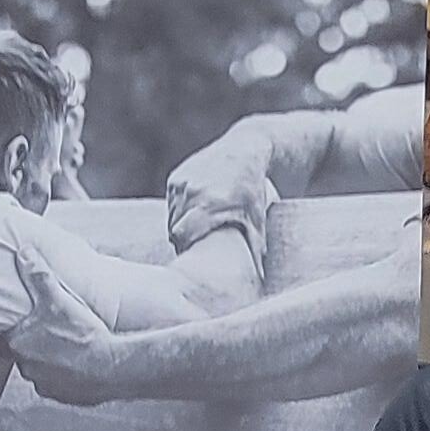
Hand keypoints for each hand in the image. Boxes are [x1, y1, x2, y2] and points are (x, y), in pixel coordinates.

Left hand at [9, 254, 124, 404]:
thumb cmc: (83, 333)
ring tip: (66, 348)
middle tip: (50, 331)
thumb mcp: (58, 298)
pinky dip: (64, 376)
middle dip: (33, 343)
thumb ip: (38, 275)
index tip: (26, 321)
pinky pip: (56, 385)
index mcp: (18, 343)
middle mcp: (25, 367)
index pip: (5, 335)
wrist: (113, 367)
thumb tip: (24, 251)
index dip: (16, 327)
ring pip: (39, 370)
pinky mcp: (61, 396)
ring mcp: (43, 384)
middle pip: (22, 353)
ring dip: (48, 361)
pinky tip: (77, 365)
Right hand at [164, 125, 277, 253]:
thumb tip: (258, 280)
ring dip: (181, 227)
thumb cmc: (254, 191)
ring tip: (196, 234)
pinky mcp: (176, 177)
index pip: (184, 236)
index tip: (194, 260)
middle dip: (183, 241)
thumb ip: (254, 248)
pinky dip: (180, 212)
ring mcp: (182, 182)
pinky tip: (193, 215)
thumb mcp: (257, 219)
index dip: (186, 250)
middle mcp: (193, 190)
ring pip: (172, 216)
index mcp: (211, 202)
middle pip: (176, 229)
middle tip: (195, 251)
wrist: (245, 150)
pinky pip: (171, 203)